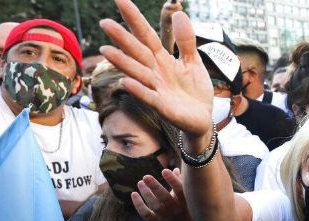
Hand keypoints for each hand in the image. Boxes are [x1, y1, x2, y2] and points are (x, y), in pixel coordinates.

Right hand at [100, 0, 212, 139]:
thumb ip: (186, 40)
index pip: (146, 35)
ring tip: (105, 51)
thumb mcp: (193, 62)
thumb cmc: (195, 91)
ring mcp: (157, 90)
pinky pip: (149, 97)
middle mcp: (155, 73)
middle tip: (104, 22)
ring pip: (138, 73)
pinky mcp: (163, 107)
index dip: (134, 18)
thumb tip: (179, 13)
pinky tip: (126, 82)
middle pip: (137, 52)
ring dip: (122, 63)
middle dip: (122, 39)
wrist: (204, 119)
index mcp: (162, 60)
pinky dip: (139, 90)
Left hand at [131, 168, 194, 220]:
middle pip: (165, 198)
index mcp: (185, 201)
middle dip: (155, 187)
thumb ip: (181, 182)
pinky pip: (146, 214)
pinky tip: (133, 194)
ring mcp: (166, 217)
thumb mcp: (187, 196)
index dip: (172, 180)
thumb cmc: (186, 207)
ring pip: (155, 205)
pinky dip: (138, 205)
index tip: (164, 171)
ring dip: (146, 193)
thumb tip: (174, 169)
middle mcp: (176, 210)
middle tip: (146, 176)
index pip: (180, 190)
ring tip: (140, 182)